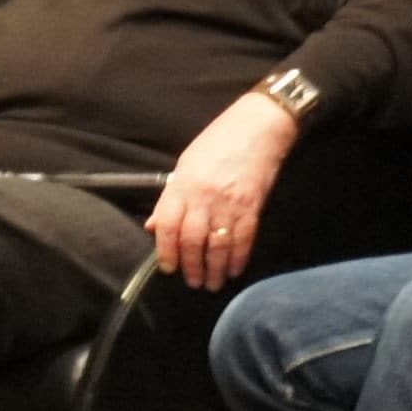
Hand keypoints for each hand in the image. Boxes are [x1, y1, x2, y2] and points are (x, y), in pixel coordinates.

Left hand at [147, 91, 301, 290]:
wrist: (257, 127)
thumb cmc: (216, 143)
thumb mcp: (185, 165)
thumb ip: (170, 198)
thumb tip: (154, 226)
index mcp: (182, 186)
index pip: (168, 225)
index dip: (165, 250)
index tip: (168, 267)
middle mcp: (203, 197)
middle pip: (192, 240)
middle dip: (191, 266)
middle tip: (192, 282)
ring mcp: (229, 203)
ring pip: (217, 245)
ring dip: (213, 269)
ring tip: (211, 284)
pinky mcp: (252, 206)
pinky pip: (243, 238)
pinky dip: (238, 258)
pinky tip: (233, 270)